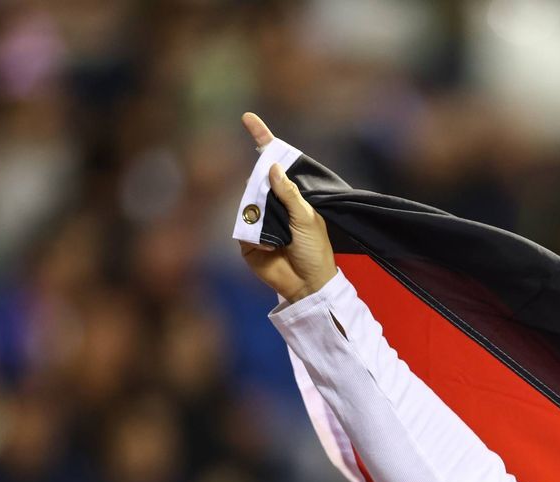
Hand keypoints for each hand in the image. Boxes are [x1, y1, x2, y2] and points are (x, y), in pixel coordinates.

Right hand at [237, 112, 334, 302]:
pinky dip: (255, 233)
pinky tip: (271, 245)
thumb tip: (271, 165)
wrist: (309, 284)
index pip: (274, 164)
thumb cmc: (315, 251)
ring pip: (248, 203)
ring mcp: (259, 222)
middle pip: (256, 181)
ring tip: (282, 234)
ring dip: (261, 213)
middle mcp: (273, 206)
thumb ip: (289, 193)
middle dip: (260, 184)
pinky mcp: (247, 240)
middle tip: (279, 207)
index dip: (262, 140)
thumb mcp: (307, 218)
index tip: (249, 118)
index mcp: (291, 197)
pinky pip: (243, 227)